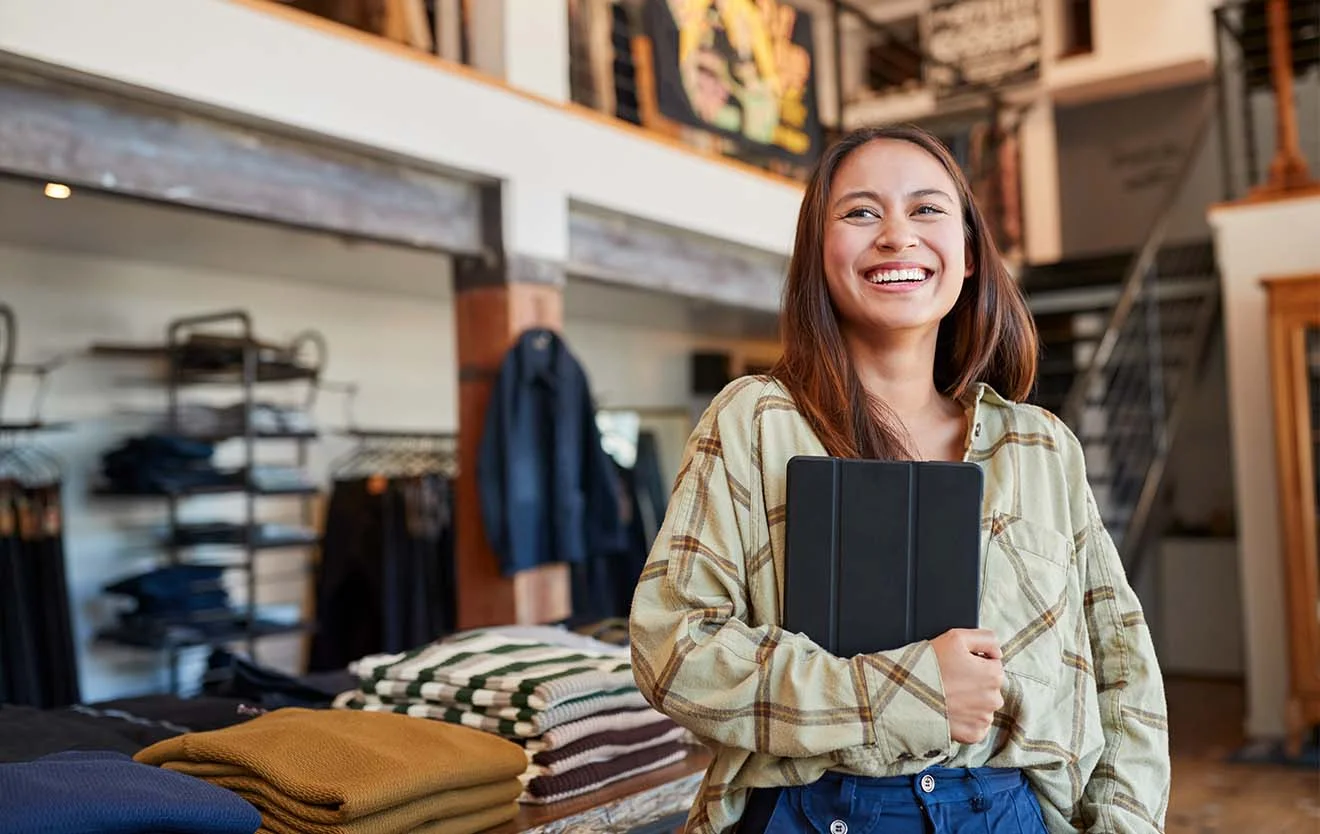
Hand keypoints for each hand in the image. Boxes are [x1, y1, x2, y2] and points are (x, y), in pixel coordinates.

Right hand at [930, 628, 1004, 743]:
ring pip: (982, 706)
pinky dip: (965, 720)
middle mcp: (994, 699)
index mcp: (994, 674)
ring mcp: (983, 719)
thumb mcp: (956, 637)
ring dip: (970, 702)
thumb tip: (998, 652)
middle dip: (973, 683)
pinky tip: (950, 710)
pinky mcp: (973, 734)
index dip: (974, 662)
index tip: (957, 665)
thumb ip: (986, 638)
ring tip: (947, 695)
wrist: (906, 696)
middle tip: (950, 680)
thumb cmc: (929, 665)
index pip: (992, 665)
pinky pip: (975, 725)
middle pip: (988, 686)